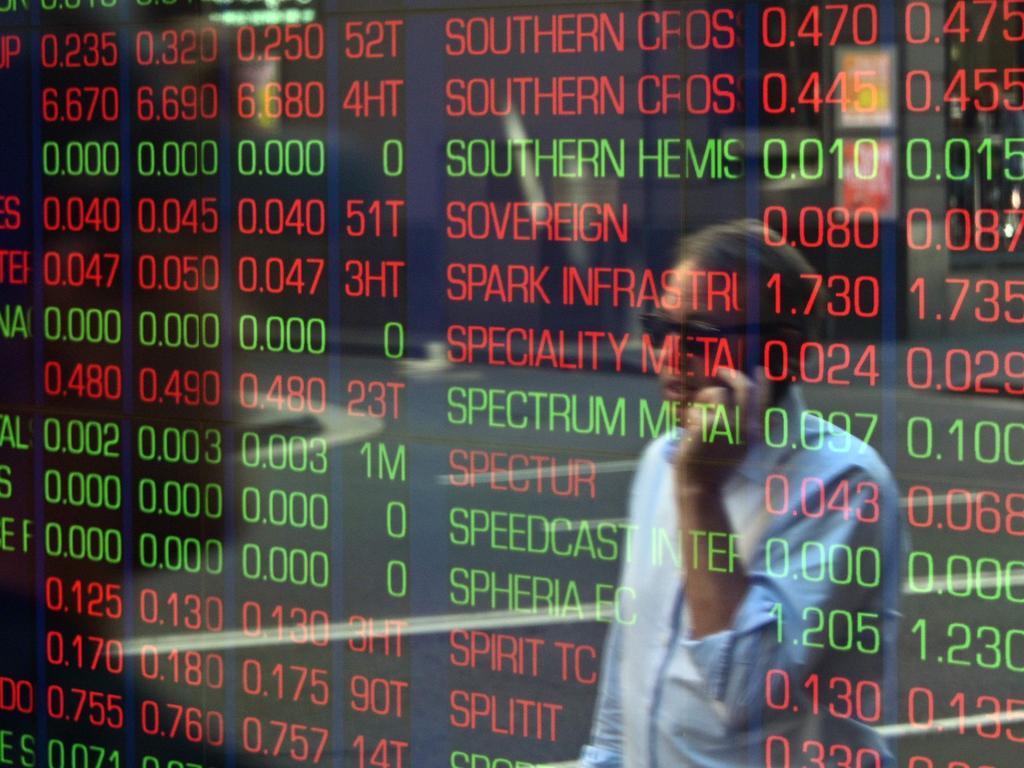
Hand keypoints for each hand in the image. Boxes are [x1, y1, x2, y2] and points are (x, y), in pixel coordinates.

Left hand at [676, 366, 769, 492]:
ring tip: (697, 419)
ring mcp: (727, 425)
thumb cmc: (714, 467)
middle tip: (721, 371)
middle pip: (742, 387)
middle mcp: (744, 428)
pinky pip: (696, 409)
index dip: (764, 383)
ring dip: (702, 400)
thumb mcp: (737, 448)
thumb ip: (746, 428)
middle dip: (731, 374)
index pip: (764, 402)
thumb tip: (756, 409)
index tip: (760, 370)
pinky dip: (689, 419)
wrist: (700, 486)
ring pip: (715, 393)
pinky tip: (689, 436)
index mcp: (753, 433)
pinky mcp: (708, 425)